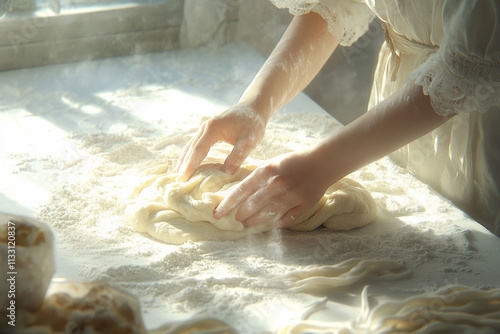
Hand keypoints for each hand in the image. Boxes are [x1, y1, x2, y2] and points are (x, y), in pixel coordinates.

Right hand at [176, 103, 266, 180]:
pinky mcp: (207, 133)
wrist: (253, 107)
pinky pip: (195, 146)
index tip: (183, 179)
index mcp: (213, 129)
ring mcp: (204, 129)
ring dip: (184, 161)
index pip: (198, 150)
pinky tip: (188, 166)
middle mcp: (204, 128)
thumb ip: (238, 155)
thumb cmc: (252, 124)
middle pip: (190, 149)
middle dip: (183, 165)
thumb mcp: (249, 140)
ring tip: (179, 178)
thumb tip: (226, 173)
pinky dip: (190, 157)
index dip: (190, 165)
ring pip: (190, 148)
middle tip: (177, 183)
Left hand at [213, 150, 332, 227]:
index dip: (228, 203)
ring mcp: (292, 194)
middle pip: (253, 204)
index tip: (217, 213)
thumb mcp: (272, 164)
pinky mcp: (305, 203)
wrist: (322, 162)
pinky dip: (280, 222)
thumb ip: (257, 178)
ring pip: (268, 213)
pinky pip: (289, 218)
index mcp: (267, 170)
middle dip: (242, 214)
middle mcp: (278, 182)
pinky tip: (274, 225)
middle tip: (237, 219)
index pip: (241, 190)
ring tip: (249, 223)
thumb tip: (238, 194)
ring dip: (256, 221)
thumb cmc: (293, 162)